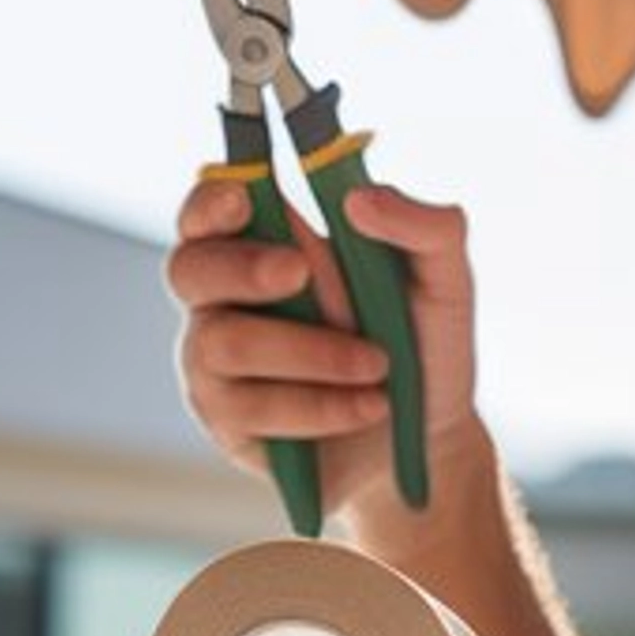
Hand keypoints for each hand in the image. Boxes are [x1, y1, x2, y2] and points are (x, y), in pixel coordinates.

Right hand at [168, 173, 481, 534]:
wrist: (429, 438)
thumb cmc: (424, 345)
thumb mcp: (446, 282)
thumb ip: (424, 228)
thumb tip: (357, 198)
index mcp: (270, 245)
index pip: (210, 211)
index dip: (211, 201)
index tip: (243, 198)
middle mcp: (229, 299)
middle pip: (188, 268)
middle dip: (241, 267)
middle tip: (299, 272)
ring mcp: (217, 363)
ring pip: (224, 344)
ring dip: (310, 352)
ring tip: (378, 367)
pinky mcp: (228, 423)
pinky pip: (249, 408)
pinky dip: (319, 406)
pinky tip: (367, 408)